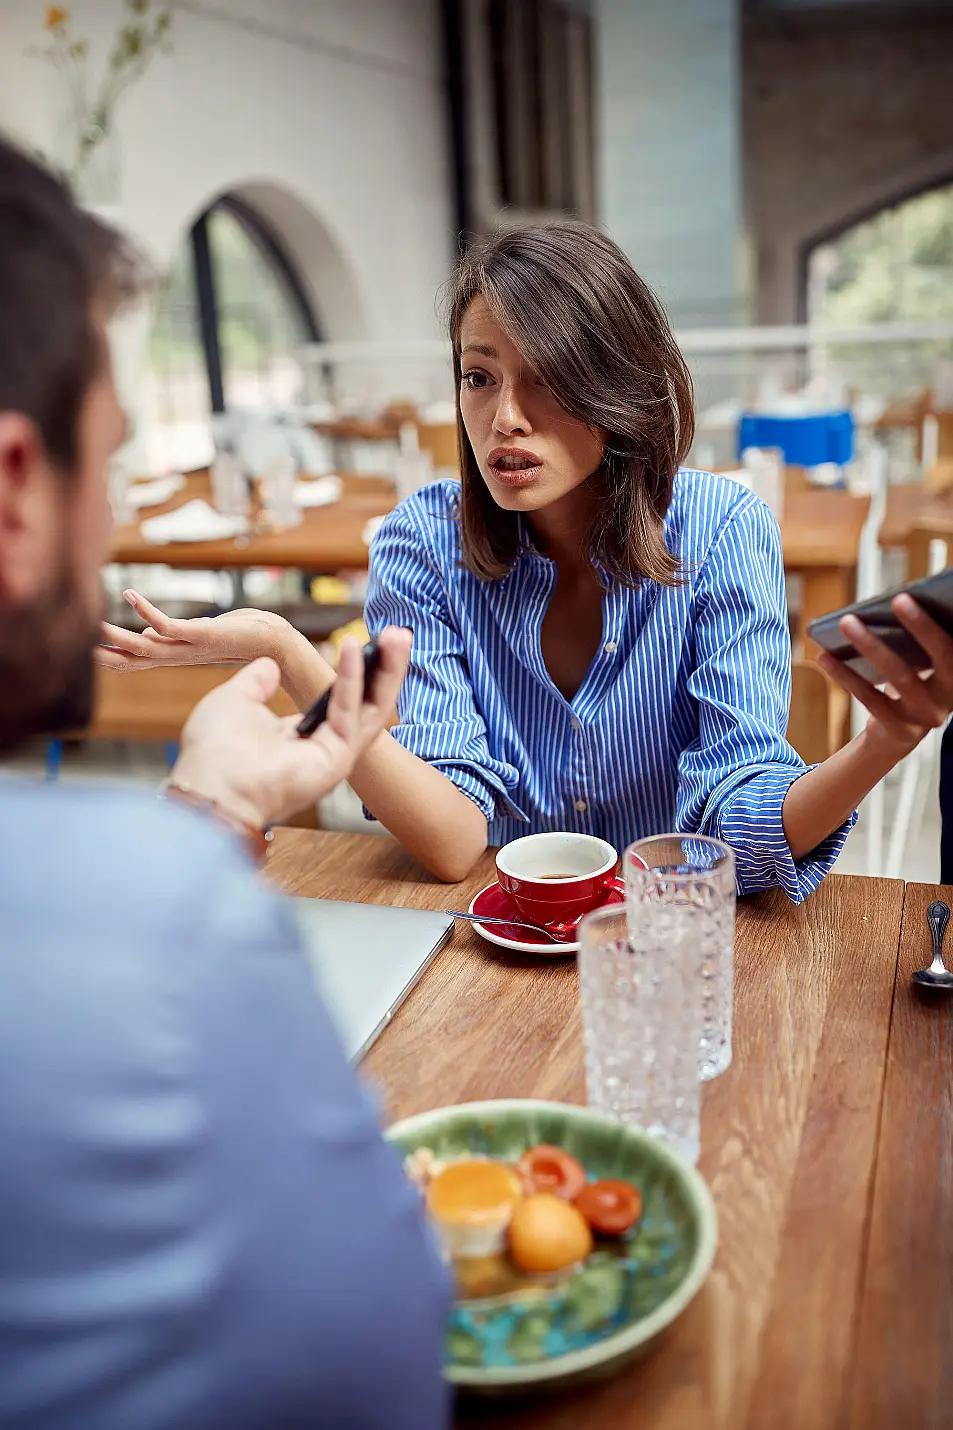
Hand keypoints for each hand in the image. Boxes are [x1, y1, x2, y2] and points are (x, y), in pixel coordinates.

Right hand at [96, 589, 284, 670]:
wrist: (274, 643)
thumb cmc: (238, 635)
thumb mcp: (198, 634)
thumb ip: (170, 636)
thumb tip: (145, 636)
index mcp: (176, 656)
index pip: (135, 662)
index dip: (109, 659)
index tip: (82, 652)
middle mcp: (180, 656)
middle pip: (135, 661)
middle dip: (107, 654)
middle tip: (78, 646)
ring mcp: (191, 647)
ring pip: (146, 648)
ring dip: (120, 636)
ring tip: (96, 623)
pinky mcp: (203, 635)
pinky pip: (169, 626)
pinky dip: (148, 611)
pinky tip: (131, 595)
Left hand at [170, 628, 410, 829]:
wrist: (210, 785)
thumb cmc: (215, 750)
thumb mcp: (236, 700)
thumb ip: (257, 681)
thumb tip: (270, 664)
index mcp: (299, 736)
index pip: (341, 700)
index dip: (355, 671)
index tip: (362, 640)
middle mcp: (322, 746)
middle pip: (367, 702)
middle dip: (384, 667)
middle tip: (397, 633)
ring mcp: (334, 755)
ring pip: (373, 708)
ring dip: (387, 671)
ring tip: (397, 635)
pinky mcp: (338, 759)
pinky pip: (350, 711)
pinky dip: (352, 678)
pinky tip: (352, 648)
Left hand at [817, 595, 952, 761]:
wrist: (897, 734)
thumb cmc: (911, 682)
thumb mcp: (922, 662)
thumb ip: (922, 639)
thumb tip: (900, 600)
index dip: (944, 624)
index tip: (930, 597)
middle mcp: (951, 696)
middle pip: (942, 656)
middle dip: (922, 626)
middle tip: (898, 599)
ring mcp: (926, 715)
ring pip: (899, 676)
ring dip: (871, 645)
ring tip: (847, 622)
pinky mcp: (899, 728)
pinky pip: (869, 697)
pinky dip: (845, 674)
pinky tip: (825, 655)